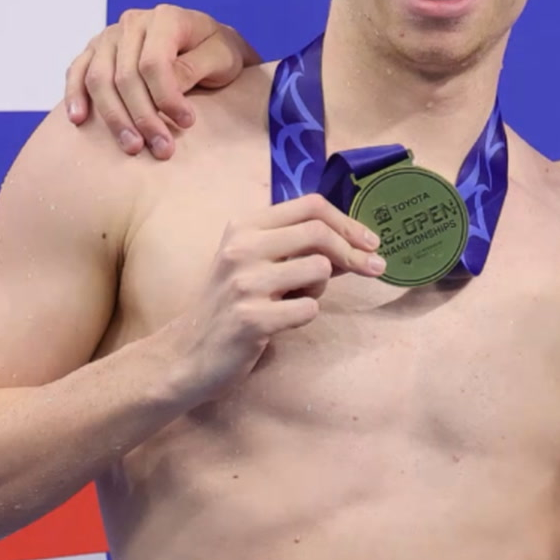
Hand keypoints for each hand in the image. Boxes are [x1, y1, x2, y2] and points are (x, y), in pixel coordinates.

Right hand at [63, 5, 258, 159]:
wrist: (208, 45)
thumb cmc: (219, 52)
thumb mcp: (221, 57)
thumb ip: (194, 67)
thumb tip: (169, 88)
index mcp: (167, 18)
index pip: (155, 63)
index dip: (167, 97)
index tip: (186, 123)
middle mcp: (133, 22)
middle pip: (125, 75)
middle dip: (143, 117)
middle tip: (161, 148)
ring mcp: (110, 35)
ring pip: (99, 79)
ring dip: (114, 117)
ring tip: (132, 147)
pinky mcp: (96, 50)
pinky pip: (77, 71)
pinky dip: (75, 95)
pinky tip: (78, 120)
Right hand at [152, 195, 385, 403]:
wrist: (186, 354)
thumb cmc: (231, 305)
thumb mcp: (258, 264)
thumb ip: (298, 248)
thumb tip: (358, 243)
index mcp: (245, 227)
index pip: (311, 205)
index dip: (348, 222)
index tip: (371, 241)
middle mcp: (242, 248)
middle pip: (319, 232)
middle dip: (354, 252)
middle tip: (374, 268)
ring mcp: (244, 283)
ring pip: (319, 269)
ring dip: (320, 288)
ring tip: (295, 300)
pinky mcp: (251, 318)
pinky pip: (309, 308)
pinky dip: (305, 315)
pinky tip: (281, 322)